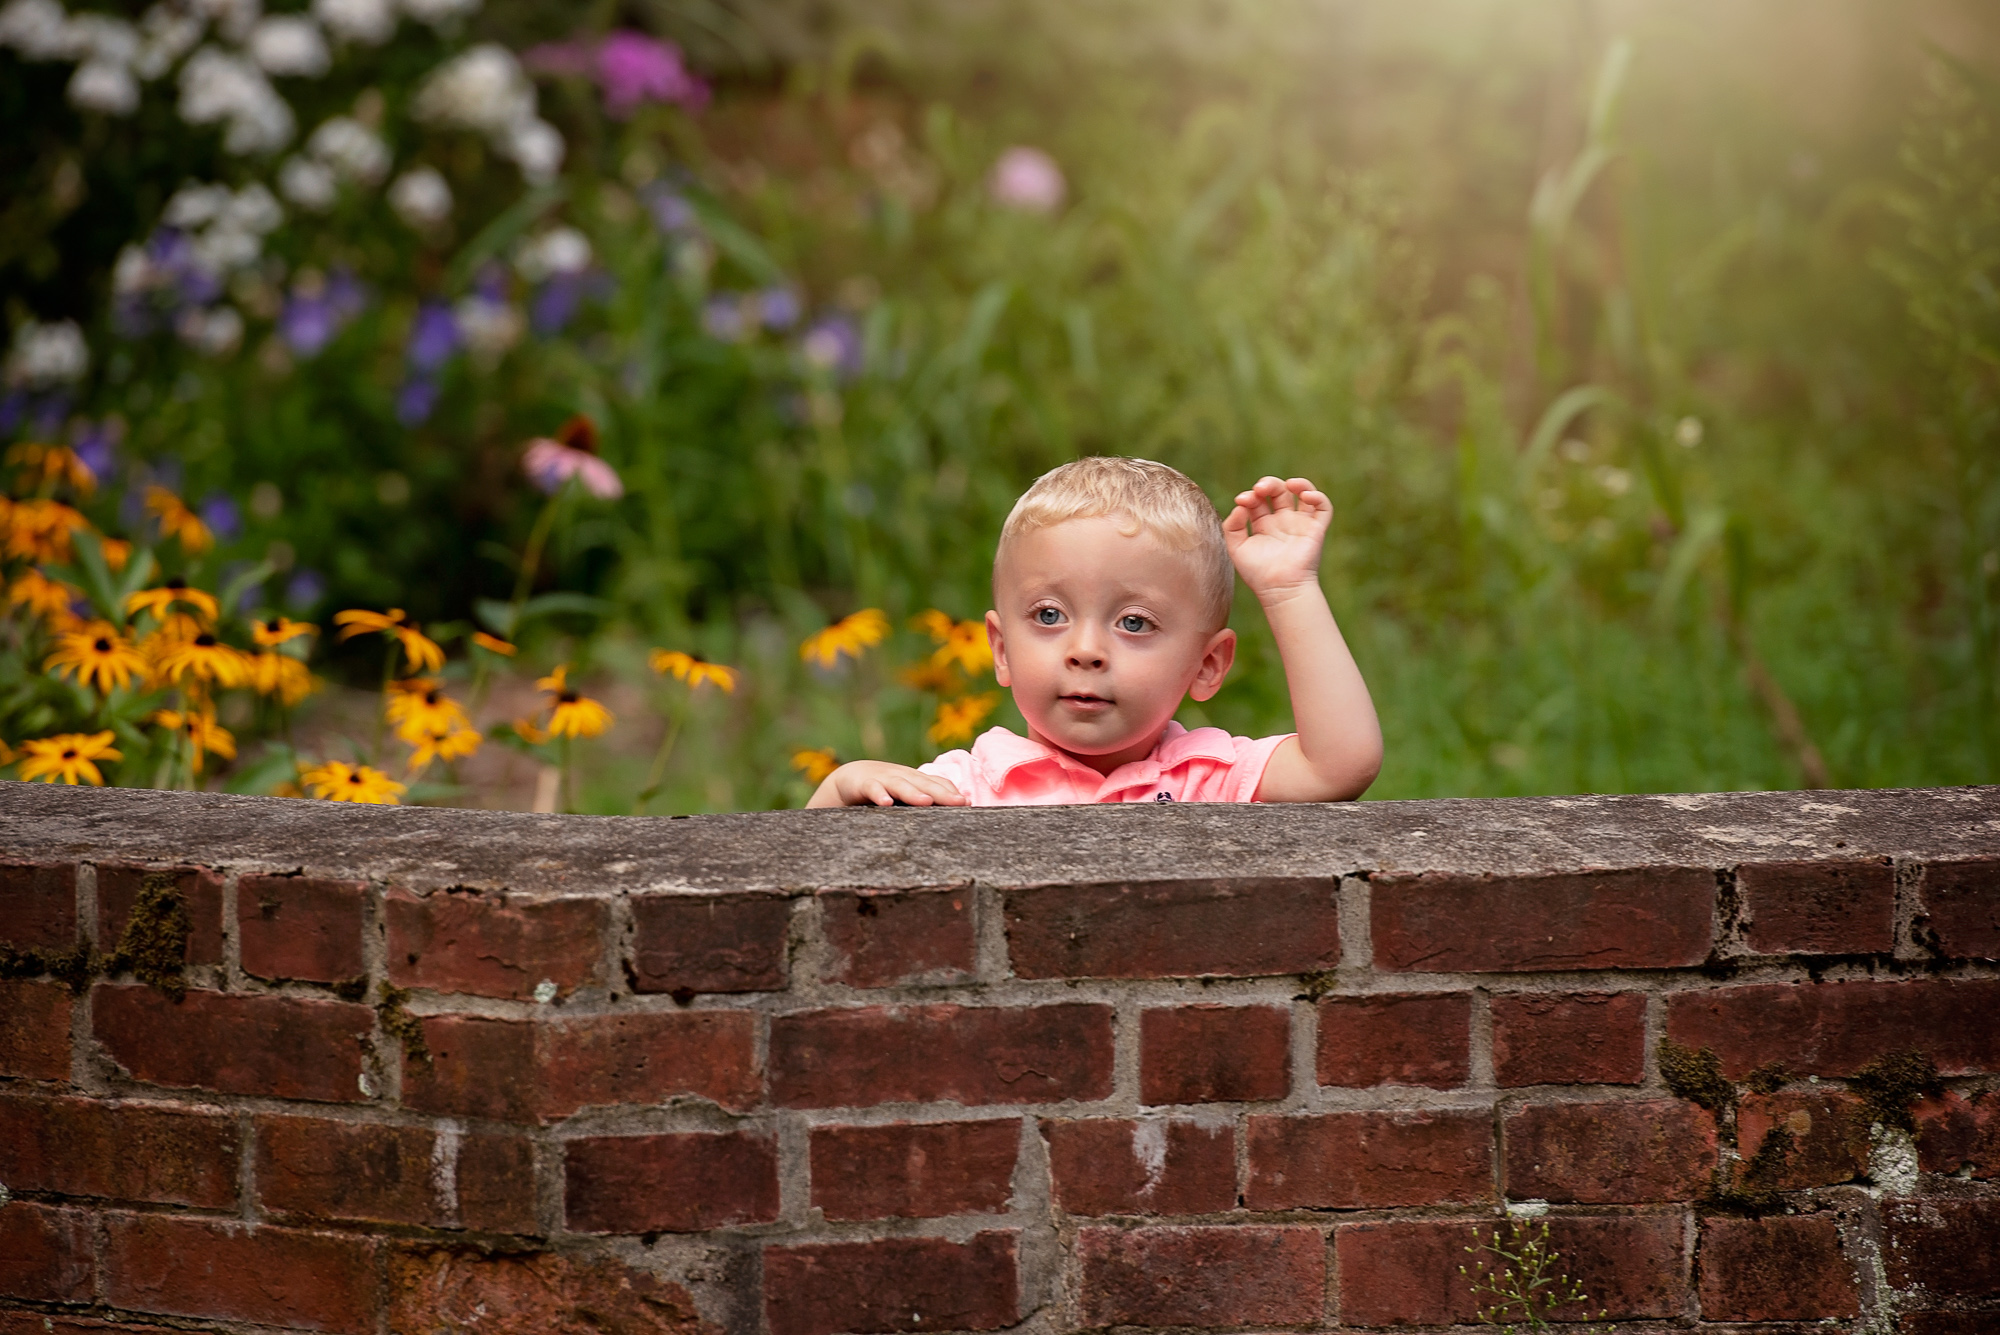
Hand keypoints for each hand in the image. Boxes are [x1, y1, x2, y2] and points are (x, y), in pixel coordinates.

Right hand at [808, 760, 967, 807]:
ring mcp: (883, 778)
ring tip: (927, 802)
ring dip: (913, 793)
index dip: (951, 792)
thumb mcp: (906, 795)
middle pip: (924, 784)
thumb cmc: (885, 790)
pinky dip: (879, 794)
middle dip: (942, 793)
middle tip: (959, 803)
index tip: (967, 804)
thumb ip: (925, 801)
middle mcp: (902, 776)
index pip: (937, 783)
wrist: (850, 779)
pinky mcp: (863, 783)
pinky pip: (872, 788)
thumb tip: (955, 810)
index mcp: (915, 780)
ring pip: (901, 785)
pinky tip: (886, 804)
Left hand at [1223, 476, 1331, 599]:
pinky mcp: (1316, 529)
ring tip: (1288, 484)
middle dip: (1269, 484)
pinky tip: (1305, 495)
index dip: (1250, 495)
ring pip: (1303, 493)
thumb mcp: (1237, 548)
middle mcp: (1282, 521)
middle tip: (1260, 489)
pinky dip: (1318, 496)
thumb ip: (1232, 526)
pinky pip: (1323, 508)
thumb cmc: (1257, 573)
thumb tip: (1239, 506)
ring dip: (1297, 483)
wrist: (1279, 589)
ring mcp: (1300, 524)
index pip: (1257, 500)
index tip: (1242, 500)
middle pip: (1278, 491)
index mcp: (1263, 524)